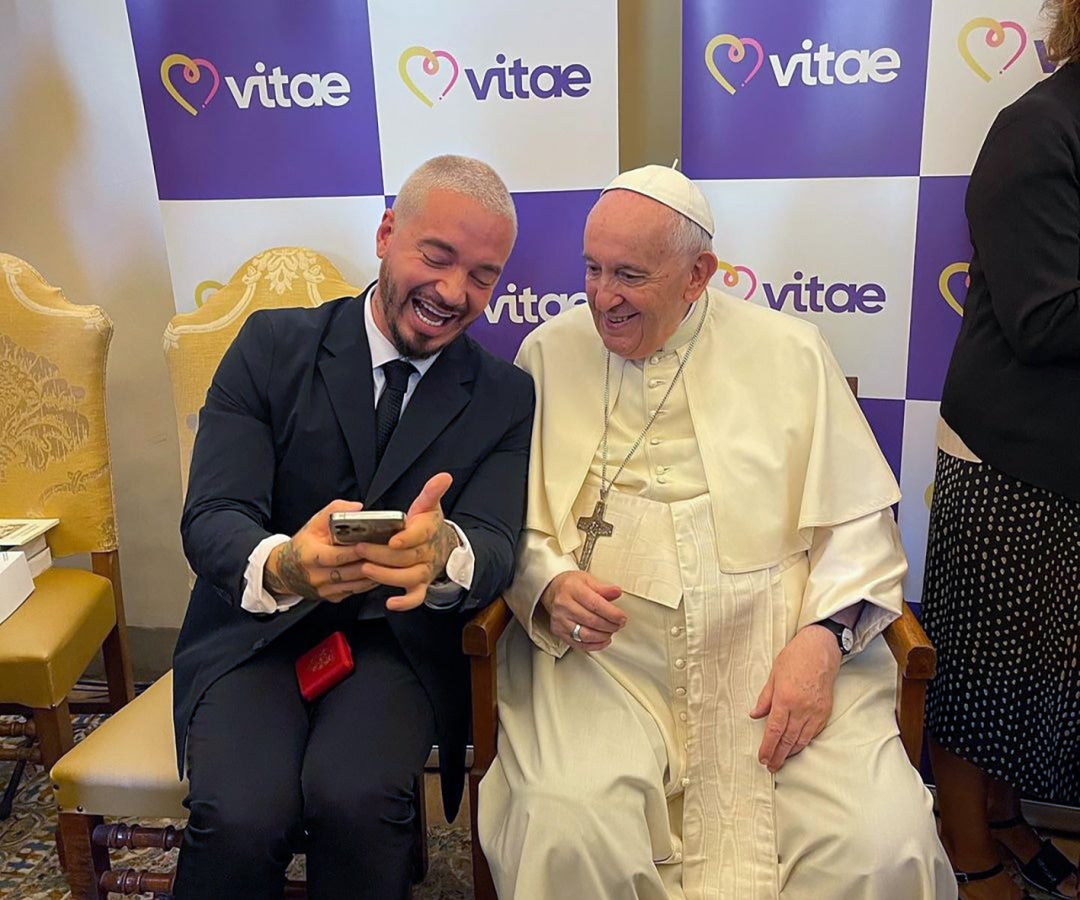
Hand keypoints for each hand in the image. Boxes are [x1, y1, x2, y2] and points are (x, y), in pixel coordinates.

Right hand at [264, 499, 377, 602]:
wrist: (284, 571)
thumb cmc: (303, 545)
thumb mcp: (313, 524)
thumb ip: (334, 511)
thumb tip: (357, 507)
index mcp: (310, 556)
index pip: (336, 556)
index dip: (355, 551)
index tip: (371, 544)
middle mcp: (317, 575)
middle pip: (349, 572)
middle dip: (370, 563)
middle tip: (388, 555)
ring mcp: (324, 589)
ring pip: (354, 585)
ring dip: (373, 575)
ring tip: (388, 564)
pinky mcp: (332, 597)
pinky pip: (354, 591)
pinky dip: (368, 583)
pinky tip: (380, 573)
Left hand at [356, 473, 456, 611]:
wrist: (442, 548)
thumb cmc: (427, 526)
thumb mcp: (429, 506)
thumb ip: (431, 492)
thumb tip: (444, 476)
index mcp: (428, 531)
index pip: (420, 535)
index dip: (407, 538)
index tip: (393, 539)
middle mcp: (428, 553)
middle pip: (406, 557)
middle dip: (382, 554)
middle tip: (360, 548)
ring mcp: (424, 571)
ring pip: (408, 578)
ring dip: (386, 575)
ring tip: (365, 568)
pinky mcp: (420, 585)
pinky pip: (416, 598)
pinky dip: (404, 603)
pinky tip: (389, 603)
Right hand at [539, 570, 624, 650]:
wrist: (552, 590)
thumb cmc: (570, 585)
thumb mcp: (587, 580)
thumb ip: (603, 588)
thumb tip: (617, 592)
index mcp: (572, 589)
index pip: (595, 604)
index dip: (611, 613)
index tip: (622, 617)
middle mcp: (563, 605)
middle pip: (591, 621)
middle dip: (610, 625)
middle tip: (619, 624)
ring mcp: (560, 620)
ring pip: (585, 635)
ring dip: (603, 636)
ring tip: (611, 631)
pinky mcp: (558, 631)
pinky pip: (578, 644)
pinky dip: (594, 645)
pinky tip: (603, 640)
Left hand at [750, 624, 840, 771]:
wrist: (820, 650)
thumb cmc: (795, 658)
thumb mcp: (773, 675)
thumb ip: (764, 698)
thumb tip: (754, 715)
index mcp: (785, 699)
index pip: (774, 730)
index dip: (767, 747)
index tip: (763, 758)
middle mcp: (801, 708)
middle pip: (787, 739)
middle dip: (778, 755)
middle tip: (771, 766)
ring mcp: (815, 711)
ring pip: (802, 739)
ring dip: (790, 752)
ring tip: (782, 760)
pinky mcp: (825, 711)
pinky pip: (813, 732)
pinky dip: (804, 742)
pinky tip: (797, 746)